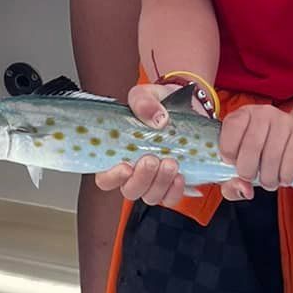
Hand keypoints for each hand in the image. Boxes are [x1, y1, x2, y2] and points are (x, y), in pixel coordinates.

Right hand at [93, 83, 250, 208]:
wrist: (188, 108)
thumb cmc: (159, 105)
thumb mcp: (148, 94)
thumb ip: (144, 102)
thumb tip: (156, 119)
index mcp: (118, 153)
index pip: (105, 177)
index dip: (111, 177)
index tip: (125, 166)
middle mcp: (133, 172)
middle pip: (129, 190)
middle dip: (141, 178)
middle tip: (152, 160)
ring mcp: (153, 181)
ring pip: (150, 196)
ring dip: (160, 183)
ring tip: (171, 162)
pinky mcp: (172, 185)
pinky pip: (170, 198)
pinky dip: (175, 190)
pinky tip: (180, 175)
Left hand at [218, 103, 292, 191]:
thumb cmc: (267, 155)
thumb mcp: (244, 167)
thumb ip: (232, 185)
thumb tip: (244, 189)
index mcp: (244, 115)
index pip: (231, 127)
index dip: (228, 152)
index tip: (232, 164)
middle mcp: (264, 113)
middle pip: (251, 146)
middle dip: (248, 172)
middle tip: (252, 178)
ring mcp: (285, 121)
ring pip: (271, 156)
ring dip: (268, 179)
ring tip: (269, 181)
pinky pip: (290, 160)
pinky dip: (285, 176)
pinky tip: (284, 177)